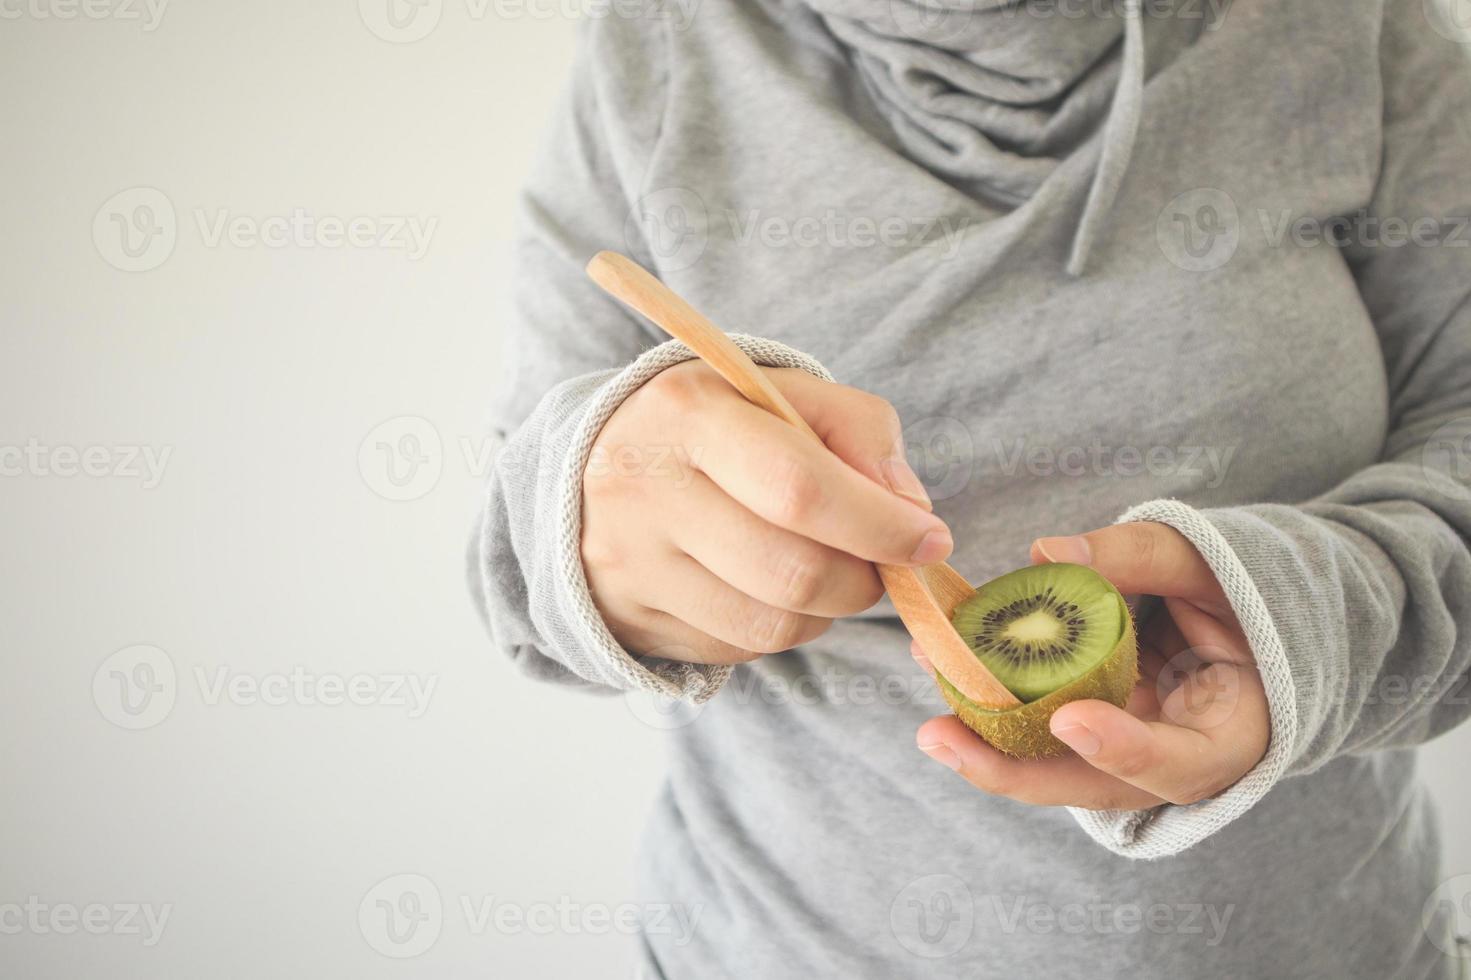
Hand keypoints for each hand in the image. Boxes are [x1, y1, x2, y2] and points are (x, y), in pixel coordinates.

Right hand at [582, 361, 952, 663]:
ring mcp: (630, 565)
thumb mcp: (784, 394)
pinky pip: (740, 650)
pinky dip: (779, 629)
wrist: (601, 464)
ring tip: (822, 567)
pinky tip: (767, 587)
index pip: (800, 488)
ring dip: (826, 610)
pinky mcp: (631, 621)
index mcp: (688, 414)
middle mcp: (645, 491)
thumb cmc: (718, 425)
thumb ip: (860, 431)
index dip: (879, 524)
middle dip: (863, 578)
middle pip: (794, 572)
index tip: (930, 538)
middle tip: (878, 560)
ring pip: (772, 627)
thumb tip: (910, 511)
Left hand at [913, 522, 1269, 809]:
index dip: (1124, 750)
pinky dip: (990, 709)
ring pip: (1052, 767)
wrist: (1236, 612)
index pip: (1180, 763)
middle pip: (1091, 784)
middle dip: (1012, 769)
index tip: (1068, 719)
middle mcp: (1173, 761)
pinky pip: (1037, 731)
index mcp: (1230, 733)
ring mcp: (1127, 754)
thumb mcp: (1207, 564)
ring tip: (924, 710)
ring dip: (983, 742)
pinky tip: (942, 670)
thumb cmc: (1234, 590)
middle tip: (940, 736)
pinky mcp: (1090, 731)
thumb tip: (1047, 553)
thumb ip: (1138, 556)